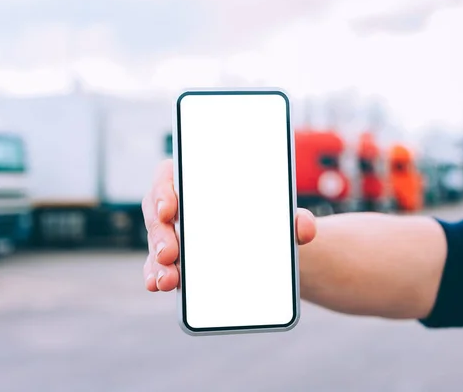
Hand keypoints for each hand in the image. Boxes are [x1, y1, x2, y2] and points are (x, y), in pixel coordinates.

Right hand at [141, 159, 317, 291]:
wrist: (264, 248)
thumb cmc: (263, 220)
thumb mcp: (280, 217)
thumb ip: (294, 218)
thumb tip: (306, 227)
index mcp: (197, 180)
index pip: (170, 175)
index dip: (164, 189)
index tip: (171, 208)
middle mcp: (178, 204)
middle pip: (157, 213)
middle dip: (160, 234)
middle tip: (171, 252)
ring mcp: (172, 233)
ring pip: (156, 243)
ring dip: (156, 262)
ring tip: (167, 280)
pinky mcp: (173, 260)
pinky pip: (158, 267)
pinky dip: (157, 277)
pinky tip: (160, 287)